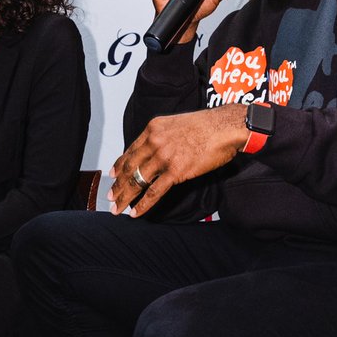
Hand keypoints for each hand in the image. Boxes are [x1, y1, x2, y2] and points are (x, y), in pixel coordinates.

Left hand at [108, 105, 248, 216]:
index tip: (113, 174)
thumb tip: (158, 150)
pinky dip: (143, 205)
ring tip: (117, 208)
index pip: (130, 150)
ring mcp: (163, 157)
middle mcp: (154, 142)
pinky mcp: (175, 171)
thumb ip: (163, 136)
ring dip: (125, 197)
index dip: (120, 165)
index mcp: (153, 129)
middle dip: (118, 184)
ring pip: (137, 181)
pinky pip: (154, 192)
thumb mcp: (177, 124)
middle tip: (110, 196)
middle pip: (130, 167)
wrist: (225, 127)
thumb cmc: (207, 125)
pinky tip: (135, 212)